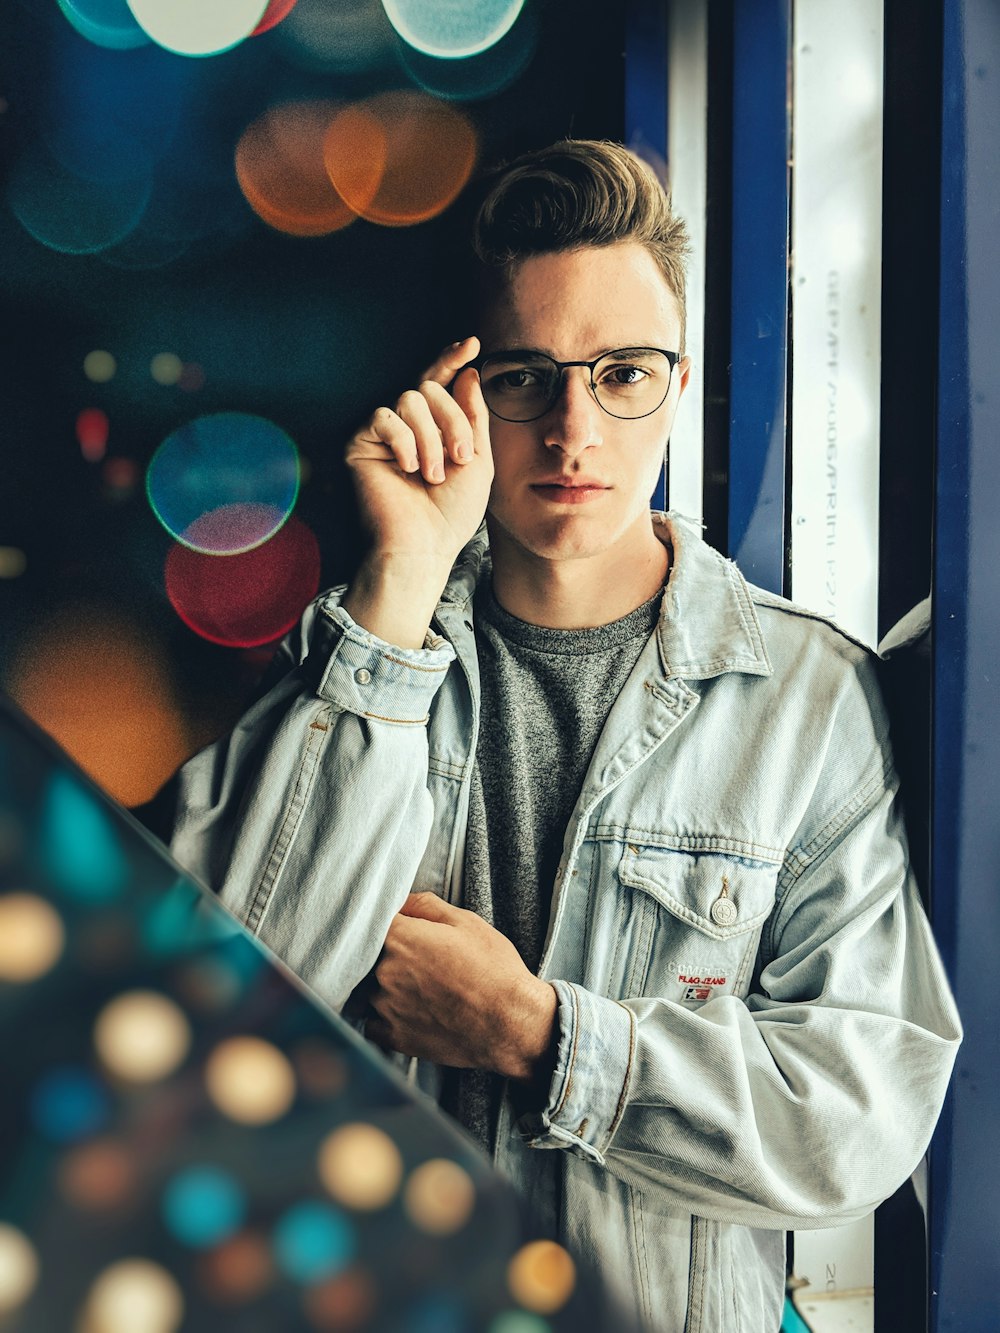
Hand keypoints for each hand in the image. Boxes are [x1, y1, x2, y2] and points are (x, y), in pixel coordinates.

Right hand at [345, 336, 493, 570]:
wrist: (423, 547)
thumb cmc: (450, 514)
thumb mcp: (478, 462)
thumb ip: (473, 417)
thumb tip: (468, 373)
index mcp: (434, 427)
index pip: (440, 383)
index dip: (452, 359)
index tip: (472, 344)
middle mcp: (407, 425)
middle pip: (430, 387)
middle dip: (453, 421)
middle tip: (460, 459)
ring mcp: (382, 433)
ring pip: (410, 399)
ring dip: (431, 438)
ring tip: (433, 475)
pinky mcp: (360, 443)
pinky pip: (384, 417)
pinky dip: (404, 442)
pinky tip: (408, 469)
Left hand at [366, 893, 557, 1080]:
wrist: (511, 1024)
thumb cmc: (494, 969)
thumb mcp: (466, 922)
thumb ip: (425, 905)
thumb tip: (400, 902)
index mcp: (400, 937)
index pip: (373, 923)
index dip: (389, 926)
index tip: (403, 932)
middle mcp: (384, 971)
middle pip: (370, 957)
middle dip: (389, 956)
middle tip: (422, 963)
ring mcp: (385, 1006)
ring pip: (369, 989)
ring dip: (386, 988)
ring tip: (421, 990)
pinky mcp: (391, 1037)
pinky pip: (372, 1022)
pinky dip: (386, 1017)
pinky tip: (412, 1012)